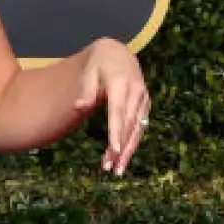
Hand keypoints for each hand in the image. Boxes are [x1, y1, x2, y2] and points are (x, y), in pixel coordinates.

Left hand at [72, 37, 150, 174]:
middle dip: (121, 147)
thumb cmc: (99, 64)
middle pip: (129, 124)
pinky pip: (140, 127)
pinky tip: (123, 157)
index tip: (114, 149)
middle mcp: (135, 92)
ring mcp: (143, 99)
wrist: (120, 54)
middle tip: (112, 168)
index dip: (116, 131)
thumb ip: (86, 89)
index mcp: (120, 83)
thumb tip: (79, 107)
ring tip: (117, 169)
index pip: (117, 111)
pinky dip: (132, 143)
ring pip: (137, 129)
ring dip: (128, 150)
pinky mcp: (145, 106)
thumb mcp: (89, 71)